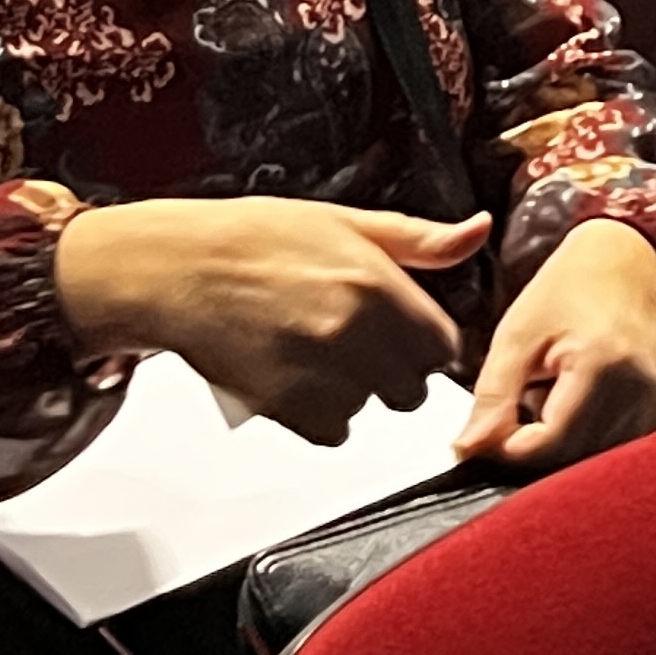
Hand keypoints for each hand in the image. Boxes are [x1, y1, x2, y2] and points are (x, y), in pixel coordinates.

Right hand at [56, 197, 485, 445]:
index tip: (402, 333)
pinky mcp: (285, 406)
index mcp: (378, 284)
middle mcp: (355, 333)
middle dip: (392, 371)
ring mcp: (320, 374)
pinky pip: (329, 431)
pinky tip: (297, 378)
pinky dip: (319, 415)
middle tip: (356, 345)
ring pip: (369, 410)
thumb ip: (421, 239)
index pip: (442, 345)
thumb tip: (476, 232)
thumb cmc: (256, 239)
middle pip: (411, 388)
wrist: (179, 270)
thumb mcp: (348, 223)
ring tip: (316, 355)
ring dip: (353, 393)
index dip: (423, 341)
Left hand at [455, 217, 655, 469]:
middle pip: (570, 460)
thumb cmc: (572, 286)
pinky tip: (567, 407)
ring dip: (555, 446)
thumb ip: (492, 397)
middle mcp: (638, 394)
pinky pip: (610, 450)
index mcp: (603, 368)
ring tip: (541, 402)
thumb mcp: (518, 334)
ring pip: (589, 461)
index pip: (547, 445)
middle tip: (506, 415)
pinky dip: (580, 440)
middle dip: (530, 449)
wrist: (630, 261)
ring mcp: (653, 407)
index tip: (484, 429)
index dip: (506, 447)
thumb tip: (468, 451)